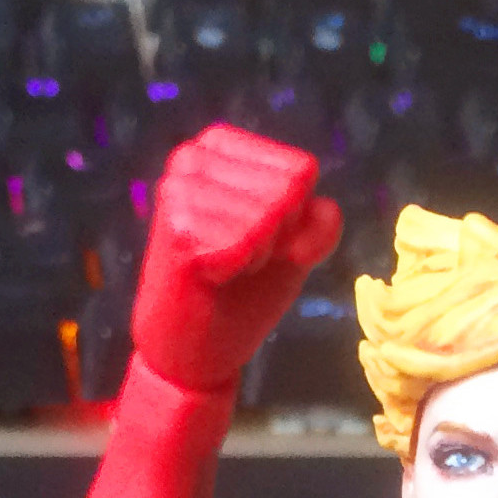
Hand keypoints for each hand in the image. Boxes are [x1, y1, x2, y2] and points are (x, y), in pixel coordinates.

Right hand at [132, 125, 342, 388]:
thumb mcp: (295, 249)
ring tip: (225, 267)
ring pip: (268, 212)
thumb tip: (322, 206)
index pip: (301, 170)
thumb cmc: (243, 292)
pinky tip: (210, 277)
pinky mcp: (175, 226)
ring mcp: (180, 188)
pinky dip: (238, 268)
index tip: (263, 240)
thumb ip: (319, 222)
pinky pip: (244, 241)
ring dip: (256, 253)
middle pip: (288, 190)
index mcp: (221, 147)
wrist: (195, 350)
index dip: (296, 219)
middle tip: (240, 258)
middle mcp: (194, 156)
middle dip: (278, 236)